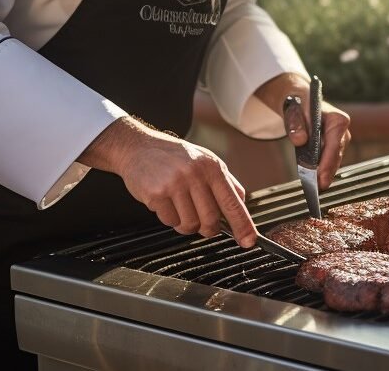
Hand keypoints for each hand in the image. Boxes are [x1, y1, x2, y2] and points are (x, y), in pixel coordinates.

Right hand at [80, 117, 257, 246]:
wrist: (139, 148)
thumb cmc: (176, 157)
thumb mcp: (205, 161)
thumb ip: (226, 182)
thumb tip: (242, 205)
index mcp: (212, 167)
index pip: (233, 202)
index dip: (243, 225)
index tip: (249, 241)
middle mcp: (195, 174)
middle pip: (211, 219)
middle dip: (209, 229)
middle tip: (204, 224)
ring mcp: (175, 184)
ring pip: (190, 224)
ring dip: (186, 223)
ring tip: (180, 206)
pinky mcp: (156, 194)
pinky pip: (170, 222)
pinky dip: (170, 218)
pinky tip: (166, 202)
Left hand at [256, 73, 351, 189]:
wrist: (300, 100)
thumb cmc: (298, 103)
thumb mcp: (293, 110)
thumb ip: (295, 123)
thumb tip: (299, 140)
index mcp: (337, 119)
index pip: (334, 145)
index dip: (327, 163)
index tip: (320, 179)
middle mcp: (342, 131)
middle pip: (336, 156)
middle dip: (327, 173)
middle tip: (317, 189)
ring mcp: (339, 140)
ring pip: (334, 161)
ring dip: (325, 174)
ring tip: (314, 188)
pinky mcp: (333, 147)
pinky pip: (329, 161)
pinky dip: (322, 170)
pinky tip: (314, 181)